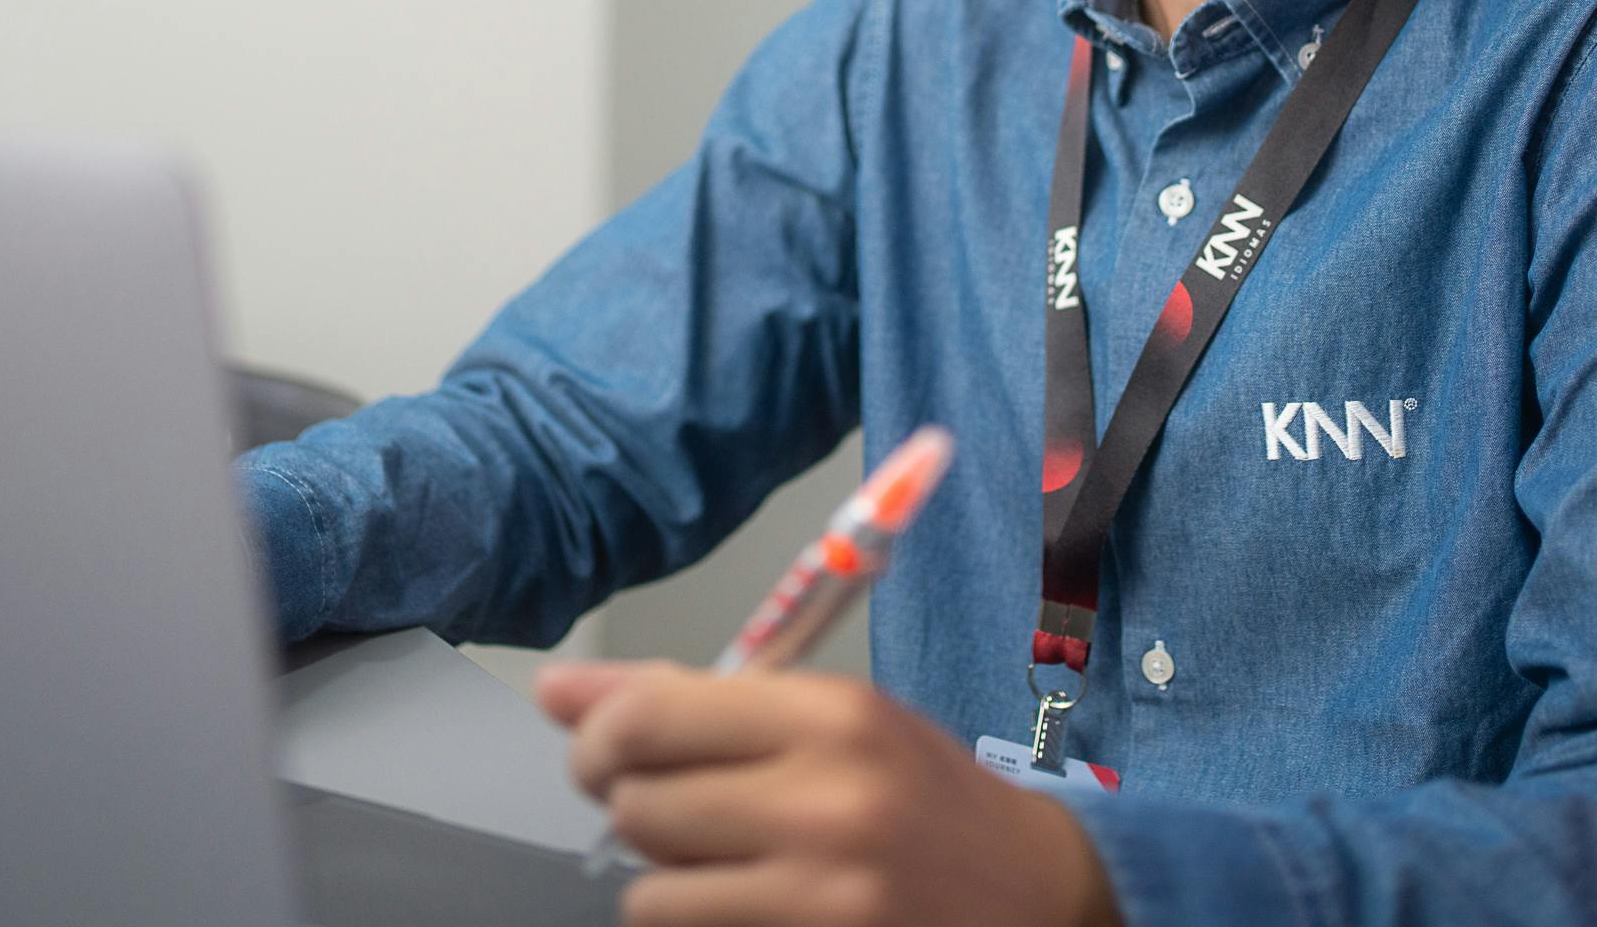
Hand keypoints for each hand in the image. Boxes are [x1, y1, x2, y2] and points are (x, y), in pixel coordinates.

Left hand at [535, 660, 1122, 926]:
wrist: (1039, 896)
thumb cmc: (922, 799)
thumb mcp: (834, 720)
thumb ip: (696, 702)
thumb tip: (558, 693)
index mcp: (833, 715)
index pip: (650, 716)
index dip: (600, 737)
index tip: (602, 750)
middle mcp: (828, 802)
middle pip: (639, 803)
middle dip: (638, 808)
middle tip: (681, 810)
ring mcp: (824, 896)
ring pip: (651, 893)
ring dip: (670, 883)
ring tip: (732, 869)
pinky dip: (701, 926)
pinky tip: (755, 909)